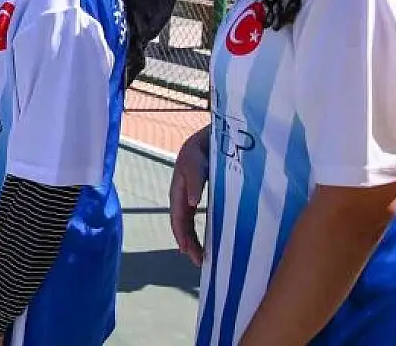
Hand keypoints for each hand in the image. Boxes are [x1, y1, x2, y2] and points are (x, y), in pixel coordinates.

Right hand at [170, 126, 209, 266]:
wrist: (217, 132)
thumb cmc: (203, 144)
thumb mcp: (196, 159)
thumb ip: (194, 180)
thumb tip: (192, 204)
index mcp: (179, 188)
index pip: (178, 217)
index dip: (182, 235)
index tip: (189, 252)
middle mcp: (185, 195)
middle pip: (184, 224)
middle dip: (190, 244)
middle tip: (201, 263)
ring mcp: (195, 195)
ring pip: (192, 222)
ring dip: (197, 240)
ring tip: (205, 257)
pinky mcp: (207, 193)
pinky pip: (204, 216)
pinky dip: (207, 229)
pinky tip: (215, 239)